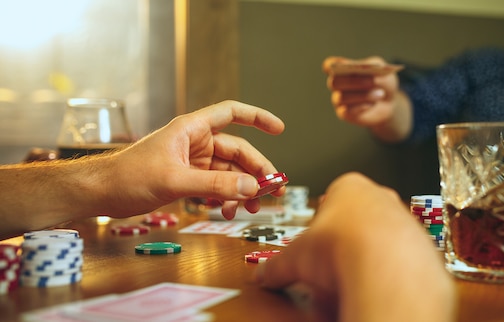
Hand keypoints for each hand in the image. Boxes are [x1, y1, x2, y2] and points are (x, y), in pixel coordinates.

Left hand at [104, 100, 285, 219]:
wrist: (102, 194)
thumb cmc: (129, 176)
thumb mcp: (175, 180)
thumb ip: (215, 186)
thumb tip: (251, 188)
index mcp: (192, 129)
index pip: (231, 113)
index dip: (258, 117)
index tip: (279, 129)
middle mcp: (196, 143)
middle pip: (238, 151)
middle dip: (256, 171)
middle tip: (273, 191)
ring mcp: (194, 162)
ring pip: (230, 173)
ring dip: (243, 189)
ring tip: (253, 208)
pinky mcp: (188, 179)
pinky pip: (217, 187)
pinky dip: (226, 198)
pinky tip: (230, 211)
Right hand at [255, 172, 454, 321]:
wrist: (386, 268)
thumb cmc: (344, 246)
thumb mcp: (295, 256)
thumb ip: (277, 265)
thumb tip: (264, 275)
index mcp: (349, 186)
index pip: (329, 200)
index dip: (318, 225)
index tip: (313, 244)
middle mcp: (381, 197)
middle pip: (357, 219)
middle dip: (343, 241)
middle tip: (329, 266)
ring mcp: (404, 220)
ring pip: (380, 239)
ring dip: (366, 257)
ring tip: (350, 280)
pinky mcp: (421, 245)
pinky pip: (399, 258)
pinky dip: (386, 271)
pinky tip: (373, 286)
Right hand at [323, 56, 400, 128]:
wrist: (388, 102)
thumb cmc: (382, 82)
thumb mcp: (383, 71)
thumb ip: (376, 69)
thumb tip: (370, 74)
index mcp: (342, 68)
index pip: (329, 65)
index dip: (331, 65)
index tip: (340, 66)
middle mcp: (336, 83)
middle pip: (334, 82)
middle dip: (354, 81)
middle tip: (373, 81)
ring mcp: (338, 99)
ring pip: (341, 98)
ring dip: (362, 95)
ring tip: (380, 94)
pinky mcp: (343, 113)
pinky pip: (346, 111)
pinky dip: (360, 107)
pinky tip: (372, 104)